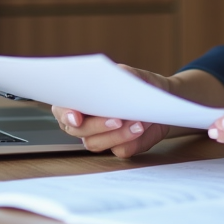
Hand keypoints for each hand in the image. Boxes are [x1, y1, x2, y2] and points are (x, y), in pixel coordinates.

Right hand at [51, 65, 174, 157]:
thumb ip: (116, 77)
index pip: (62, 109)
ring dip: (116, 134)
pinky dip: (129, 140)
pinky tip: (140, 129)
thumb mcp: (128, 74)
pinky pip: (119, 150)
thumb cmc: (139, 84)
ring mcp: (101, 136)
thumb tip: (110, 89)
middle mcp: (86, 121)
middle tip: (116, 120)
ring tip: (137, 123)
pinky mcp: (119, 147)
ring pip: (95, 143)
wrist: (162, 99)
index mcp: (81, 100)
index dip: (65, 114)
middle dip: (96, 126)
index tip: (76, 117)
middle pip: (77, 131)